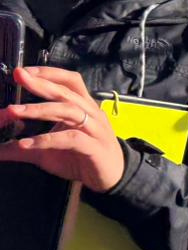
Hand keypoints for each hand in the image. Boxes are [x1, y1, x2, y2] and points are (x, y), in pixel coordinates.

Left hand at [0, 67, 126, 191]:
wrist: (111, 178)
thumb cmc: (80, 158)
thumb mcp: (47, 151)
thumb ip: (23, 148)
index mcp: (83, 107)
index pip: (69, 81)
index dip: (49, 73)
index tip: (24, 71)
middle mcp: (91, 114)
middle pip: (66, 92)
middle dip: (41, 83)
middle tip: (19, 76)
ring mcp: (95, 129)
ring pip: (68, 111)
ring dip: (40, 109)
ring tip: (14, 111)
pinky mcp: (94, 147)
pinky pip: (70, 138)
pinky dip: (47, 139)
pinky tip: (26, 144)